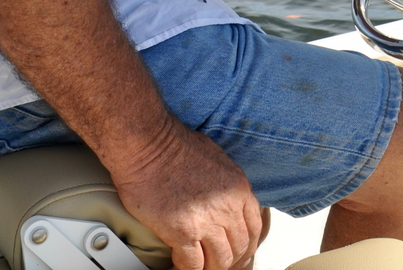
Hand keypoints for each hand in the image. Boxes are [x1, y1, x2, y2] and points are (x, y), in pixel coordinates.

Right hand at [110, 119, 261, 269]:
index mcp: (238, 189)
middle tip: (217, 263)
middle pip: (239, 247)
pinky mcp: (182, 232)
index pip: (255, 228)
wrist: (147, 145)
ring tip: (201, 267)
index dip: (246, 245)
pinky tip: (179, 264)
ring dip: (210, 267)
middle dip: (229, 259)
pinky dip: (187, 269)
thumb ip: (227, 185)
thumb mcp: (217, 159)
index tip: (238, 252)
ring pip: (220, 260)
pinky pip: (193, 264)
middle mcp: (227, 207)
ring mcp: (207, 221)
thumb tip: (227, 200)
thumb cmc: (174, 146)